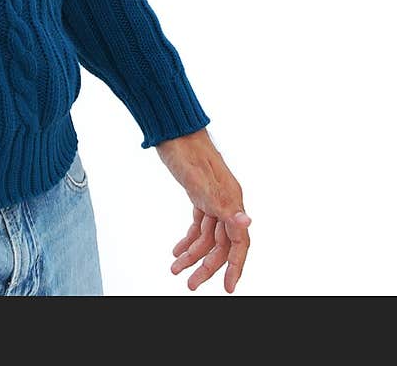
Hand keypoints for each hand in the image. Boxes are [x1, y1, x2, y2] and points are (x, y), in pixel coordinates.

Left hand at [156, 127, 251, 292]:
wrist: (172, 129)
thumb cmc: (186, 151)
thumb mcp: (201, 183)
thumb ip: (223, 206)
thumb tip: (246, 221)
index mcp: (231, 200)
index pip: (238, 242)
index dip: (234, 267)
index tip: (228, 288)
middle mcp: (226, 201)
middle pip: (221, 244)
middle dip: (206, 266)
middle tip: (190, 284)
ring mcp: (213, 199)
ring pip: (208, 236)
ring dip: (192, 254)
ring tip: (175, 269)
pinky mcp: (200, 195)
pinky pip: (199, 225)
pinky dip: (189, 239)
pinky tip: (177, 249)